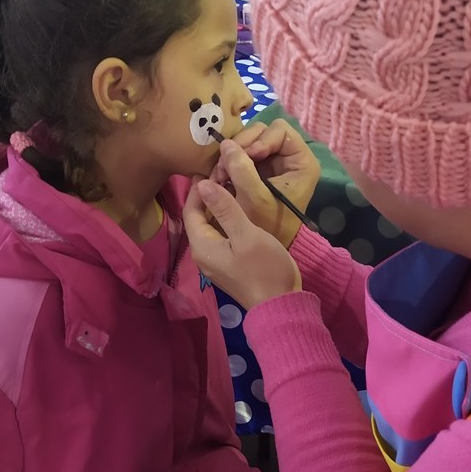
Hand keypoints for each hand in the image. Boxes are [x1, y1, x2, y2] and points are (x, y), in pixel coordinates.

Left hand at [184, 176, 301, 309]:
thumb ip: (224, 208)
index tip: (209, 168)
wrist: (280, 303)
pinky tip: (240, 209)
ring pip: (211, 227)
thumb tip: (202, 184)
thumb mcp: (246, 234)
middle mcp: (203, 254)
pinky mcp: (228, 264)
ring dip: (218, 207)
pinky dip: (227, 220)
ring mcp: (216, 261)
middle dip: (208, 196)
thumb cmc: (264, 268)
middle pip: (199, 219)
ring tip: (232, 185)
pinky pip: (221, 236)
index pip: (190, 211)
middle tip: (223, 173)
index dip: (197, 189)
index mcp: (202, 246)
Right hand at [211, 119, 319, 247]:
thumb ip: (243, 171)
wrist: (268, 246)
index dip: (261, 139)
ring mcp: (273, 161)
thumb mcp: (257, 200)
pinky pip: (241, 154)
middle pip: (261, 132)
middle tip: (225, 167)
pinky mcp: (258, 168)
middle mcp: (289, 156)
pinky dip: (229, 162)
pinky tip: (221, 177)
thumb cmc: (270, 225)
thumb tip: (225, 144)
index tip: (249, 157)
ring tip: (220, 175)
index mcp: (301, 161)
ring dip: (231, 155)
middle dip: (241, 147)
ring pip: (248, 141)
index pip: (280, 130)